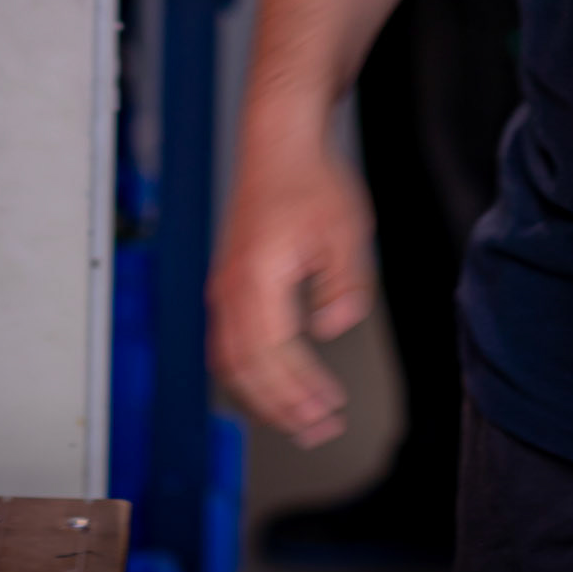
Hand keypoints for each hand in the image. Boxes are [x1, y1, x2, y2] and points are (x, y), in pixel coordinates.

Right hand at [208, 142, 374, 445]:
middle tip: (319, 431)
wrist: (279, 141)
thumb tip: (334, 328)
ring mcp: (226, 286)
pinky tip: (276, 384)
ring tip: (300, 419)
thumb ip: (345, 283)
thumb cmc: (311, 179)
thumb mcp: (346, 229)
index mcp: (259, 278)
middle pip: (247, 370)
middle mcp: (233, 287)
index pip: (275, 355)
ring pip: (232, 362)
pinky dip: (250, 375)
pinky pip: (229, 344)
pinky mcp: (229, 282)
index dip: (302, 392)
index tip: (331, 411)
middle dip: (283, 408)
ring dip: (264, 397)